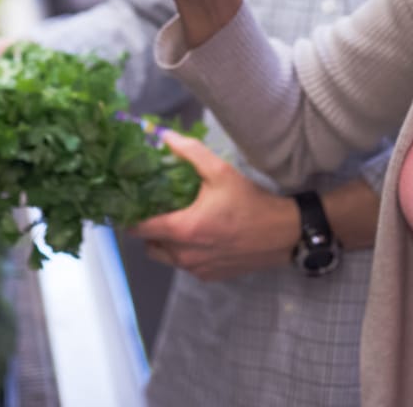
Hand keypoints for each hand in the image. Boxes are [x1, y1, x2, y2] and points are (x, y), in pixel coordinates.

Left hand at [127, 130, 298, 281]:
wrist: (283, 234)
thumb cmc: (251, 202)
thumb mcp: (221, 171)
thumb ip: (190, 153)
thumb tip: (163, 136)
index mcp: (184, 229)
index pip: (139, 228)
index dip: (130, 215)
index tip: (129, 202)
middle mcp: (185, 255)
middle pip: (148, 244)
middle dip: (148, 228)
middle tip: (156, 208)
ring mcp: (196, 269)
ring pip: (164, 257)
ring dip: (164, 242)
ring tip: (176, 221)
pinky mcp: (208, 276)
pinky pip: (183, 265)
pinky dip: (183, 253)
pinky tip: (197, 236)